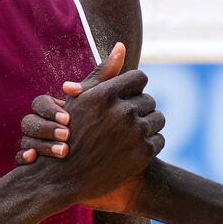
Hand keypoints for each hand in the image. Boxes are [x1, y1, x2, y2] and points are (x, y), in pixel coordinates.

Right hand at [16, 43, 164, 206]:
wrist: (62, 178)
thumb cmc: (69, 134)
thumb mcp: (81, 101)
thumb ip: (103, 72)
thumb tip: (121, 45)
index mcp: (106, 95)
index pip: (139, 78)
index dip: (134, 88)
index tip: (127, 99)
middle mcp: (122, 111)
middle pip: (149, 100)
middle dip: (140, 109)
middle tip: (127, 122)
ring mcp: (134, 133)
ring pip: (158, 119)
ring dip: (148, 126)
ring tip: (132, 135)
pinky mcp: (143, 154)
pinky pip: (160, 140)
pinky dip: (150, 145)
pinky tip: (134, 150)